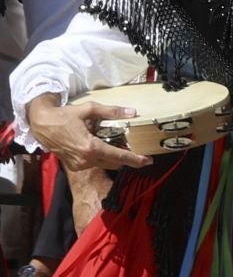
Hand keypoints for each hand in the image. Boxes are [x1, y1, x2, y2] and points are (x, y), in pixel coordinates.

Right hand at [25, 94, 150, 172]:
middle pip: (115, 162)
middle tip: (135, 149)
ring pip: (105, 164)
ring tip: (118, 145)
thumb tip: (132, 112)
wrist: (41, 124)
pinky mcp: (74, 166)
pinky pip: (94, 164)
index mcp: (91, 147)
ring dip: (114, 157)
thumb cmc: (64, 116)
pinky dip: (101, 157)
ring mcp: (79, 165)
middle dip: (126, 157)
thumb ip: (112, 111)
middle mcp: (86, 159)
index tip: (148, 160)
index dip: (135, 159)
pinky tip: (100, 146)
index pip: (119, 156)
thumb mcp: (89, 109)